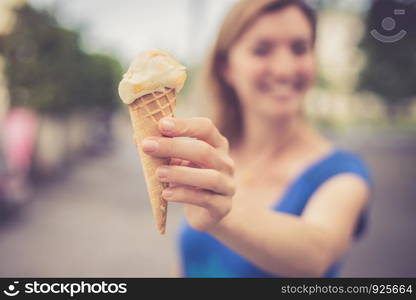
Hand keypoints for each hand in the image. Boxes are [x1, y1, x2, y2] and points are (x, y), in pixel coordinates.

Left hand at [141, 117, 234, 231]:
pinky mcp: (223, 206)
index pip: (206, 128)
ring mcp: (227, 185)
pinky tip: (166, 193)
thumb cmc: (189, 179)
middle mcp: (225, 162)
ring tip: (158, 173)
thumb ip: (162, 149)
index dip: (184, 125)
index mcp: (216, 144)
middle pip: (204, 151)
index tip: (161, 124)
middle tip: (147, 146)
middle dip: (173, 147)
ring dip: (180, 173)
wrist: (205, 211)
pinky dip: (184, 195)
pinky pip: (205, 199)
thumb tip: (138, 137)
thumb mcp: (177, 161)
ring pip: (209, 177)